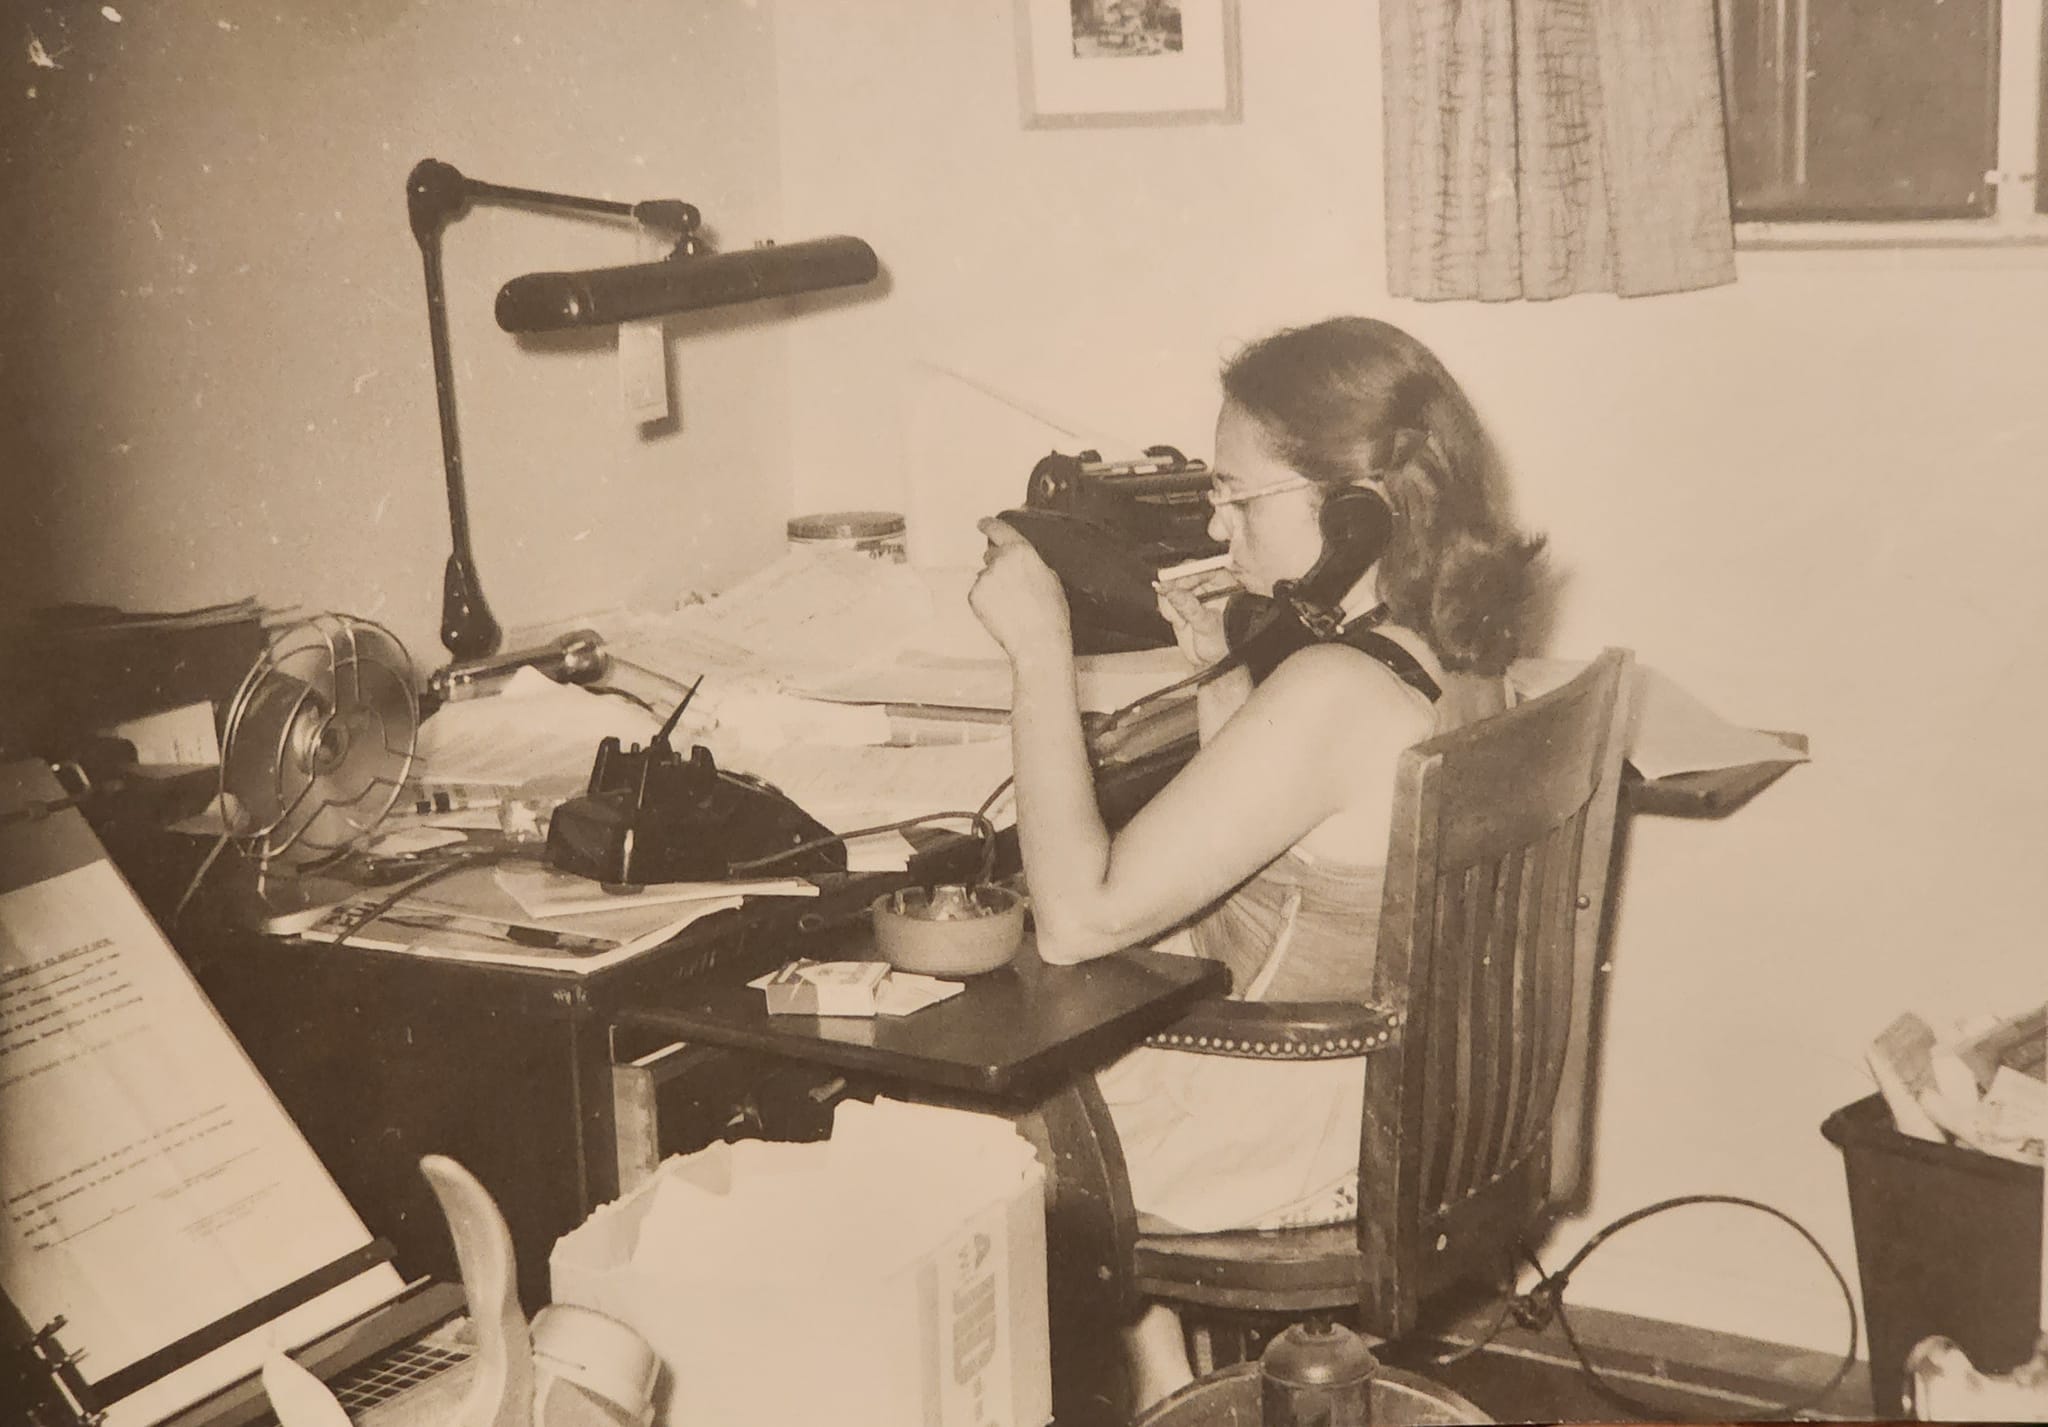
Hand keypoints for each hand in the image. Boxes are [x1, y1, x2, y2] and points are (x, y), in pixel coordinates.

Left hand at [970, 517, 1073, 667]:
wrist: (1037, 641)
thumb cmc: (1050, 614)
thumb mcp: (1051, 579)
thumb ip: (1031, 564)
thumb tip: (1022, 565)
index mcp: (1021, 552)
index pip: (999, 529)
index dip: (988, 524)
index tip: (982, 523)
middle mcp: (999, 561)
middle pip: (991, 555)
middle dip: (998, 565)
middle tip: (1011, 586)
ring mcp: (984, 579)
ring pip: (985, 576)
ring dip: (993, 585)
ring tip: (1012, 605)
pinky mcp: (974, 596)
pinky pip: (978, 593)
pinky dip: (986, 601)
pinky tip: (1003, 612)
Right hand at [1153, 569, 1235, 665]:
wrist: (1214, 663)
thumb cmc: (1223, 645)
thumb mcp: (1208, 626)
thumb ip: (1190, 608)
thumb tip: (1173, 592)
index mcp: (1225, 585)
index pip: (1205, 569)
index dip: (1189, 574)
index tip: (1176, 584)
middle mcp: (1209, 586)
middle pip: (1185, 573)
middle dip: (1174, 585)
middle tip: (1165, 592)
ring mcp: (1193, 594)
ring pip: (1172, 585)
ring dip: (1170, 601)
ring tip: (1180, 619)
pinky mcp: (1180, 604)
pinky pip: (1165, 598)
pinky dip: (1166, 609)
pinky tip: (1176, 621)